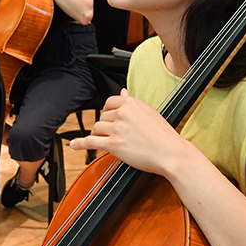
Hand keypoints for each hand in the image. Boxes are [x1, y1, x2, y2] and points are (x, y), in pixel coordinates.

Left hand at [69, 89, 184, 176]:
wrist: (170, 152)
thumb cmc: (164, 135)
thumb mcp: (149, 112)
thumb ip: (132, 102)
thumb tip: (123, 92)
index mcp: (131, 103)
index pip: (109, 102)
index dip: (108, 111)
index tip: (108, 117)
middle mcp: (122, 114)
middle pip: (102, 117)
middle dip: (105, 126)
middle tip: (113, 134)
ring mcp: (117, 129)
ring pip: (97, 128)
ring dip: (98, 135)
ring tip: (105, 141)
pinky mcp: (113, 144)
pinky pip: (91, 142)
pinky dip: (80, 143)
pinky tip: (75, 144)